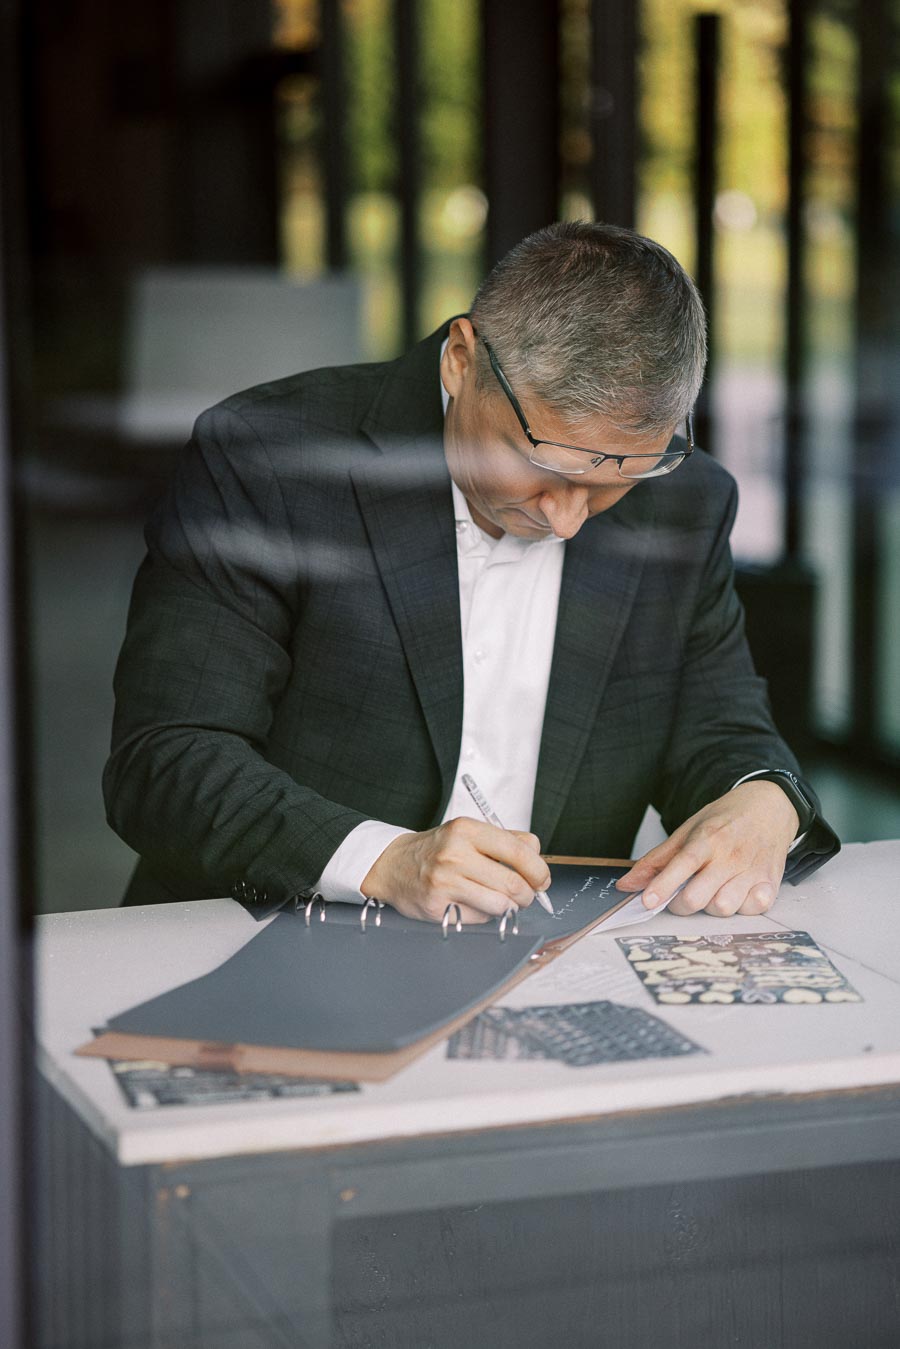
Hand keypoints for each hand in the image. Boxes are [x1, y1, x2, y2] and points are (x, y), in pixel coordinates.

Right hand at [361, 817, 550, 923]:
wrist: (393, 865)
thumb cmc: (438, 850)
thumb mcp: (469, 833)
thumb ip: (507, 840)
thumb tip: (539, 858)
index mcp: (467, 830)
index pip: (519, 852)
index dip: (539, 870)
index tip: (542, 879)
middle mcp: (455, 854)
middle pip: (514, 884)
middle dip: (528, 895)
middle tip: (526, 896)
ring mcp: (445, 881)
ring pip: (501, 905)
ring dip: (509, 908)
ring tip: (502, 901)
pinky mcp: (437, 906)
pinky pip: (479, 919)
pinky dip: (485, 915)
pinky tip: (473, 903)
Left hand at [616, 782, 799, 917]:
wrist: (770, 805)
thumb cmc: (725, 819)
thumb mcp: (688, 830)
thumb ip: (657, 860)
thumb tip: (627, 884)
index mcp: (706, 839)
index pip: (682, 864)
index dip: (663, 885)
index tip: (647, 901)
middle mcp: (729, 855)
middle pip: (698, 897)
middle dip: (681, 905)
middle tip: (680, 896)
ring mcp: (752, 870)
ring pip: (723, 908)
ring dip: (712, 906)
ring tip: (713, 891)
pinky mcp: (771, 881)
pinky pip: (754, 909)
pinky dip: (743, 907)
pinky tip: (739, 893)